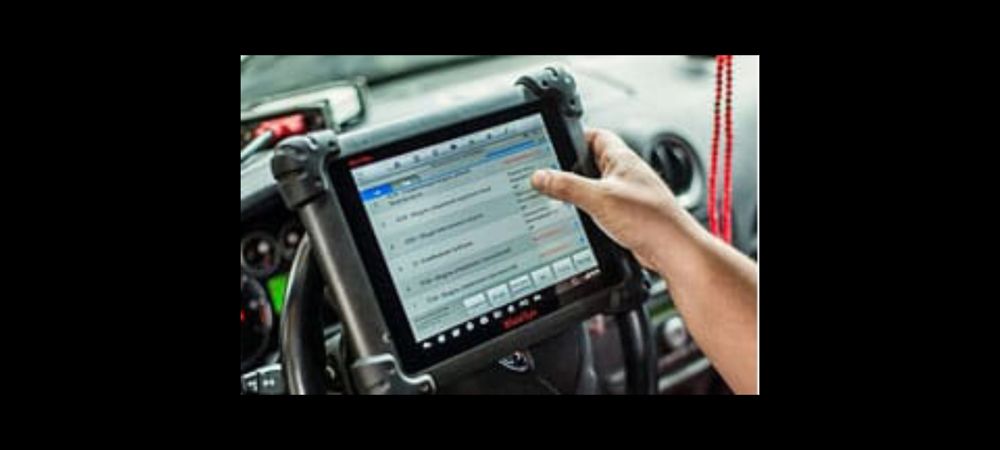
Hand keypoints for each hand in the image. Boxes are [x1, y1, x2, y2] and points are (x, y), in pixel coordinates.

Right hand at [530, 128, 697, 270]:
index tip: (554, 142)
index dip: (574, 136)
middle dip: (571, 169)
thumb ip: (568, 186)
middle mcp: (626, 174)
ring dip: (580, 193)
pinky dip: (589, 212)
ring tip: (562, 199)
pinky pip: (602, 207)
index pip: (595, 136)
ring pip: (596, 187)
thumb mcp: (600, 198)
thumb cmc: (650, 219)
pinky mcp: (627, 216)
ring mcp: (627, 195)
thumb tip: (541, 176)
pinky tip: (581, 220)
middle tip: (551, 176)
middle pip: (592, 162)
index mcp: (622, 159)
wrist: (672, 250)